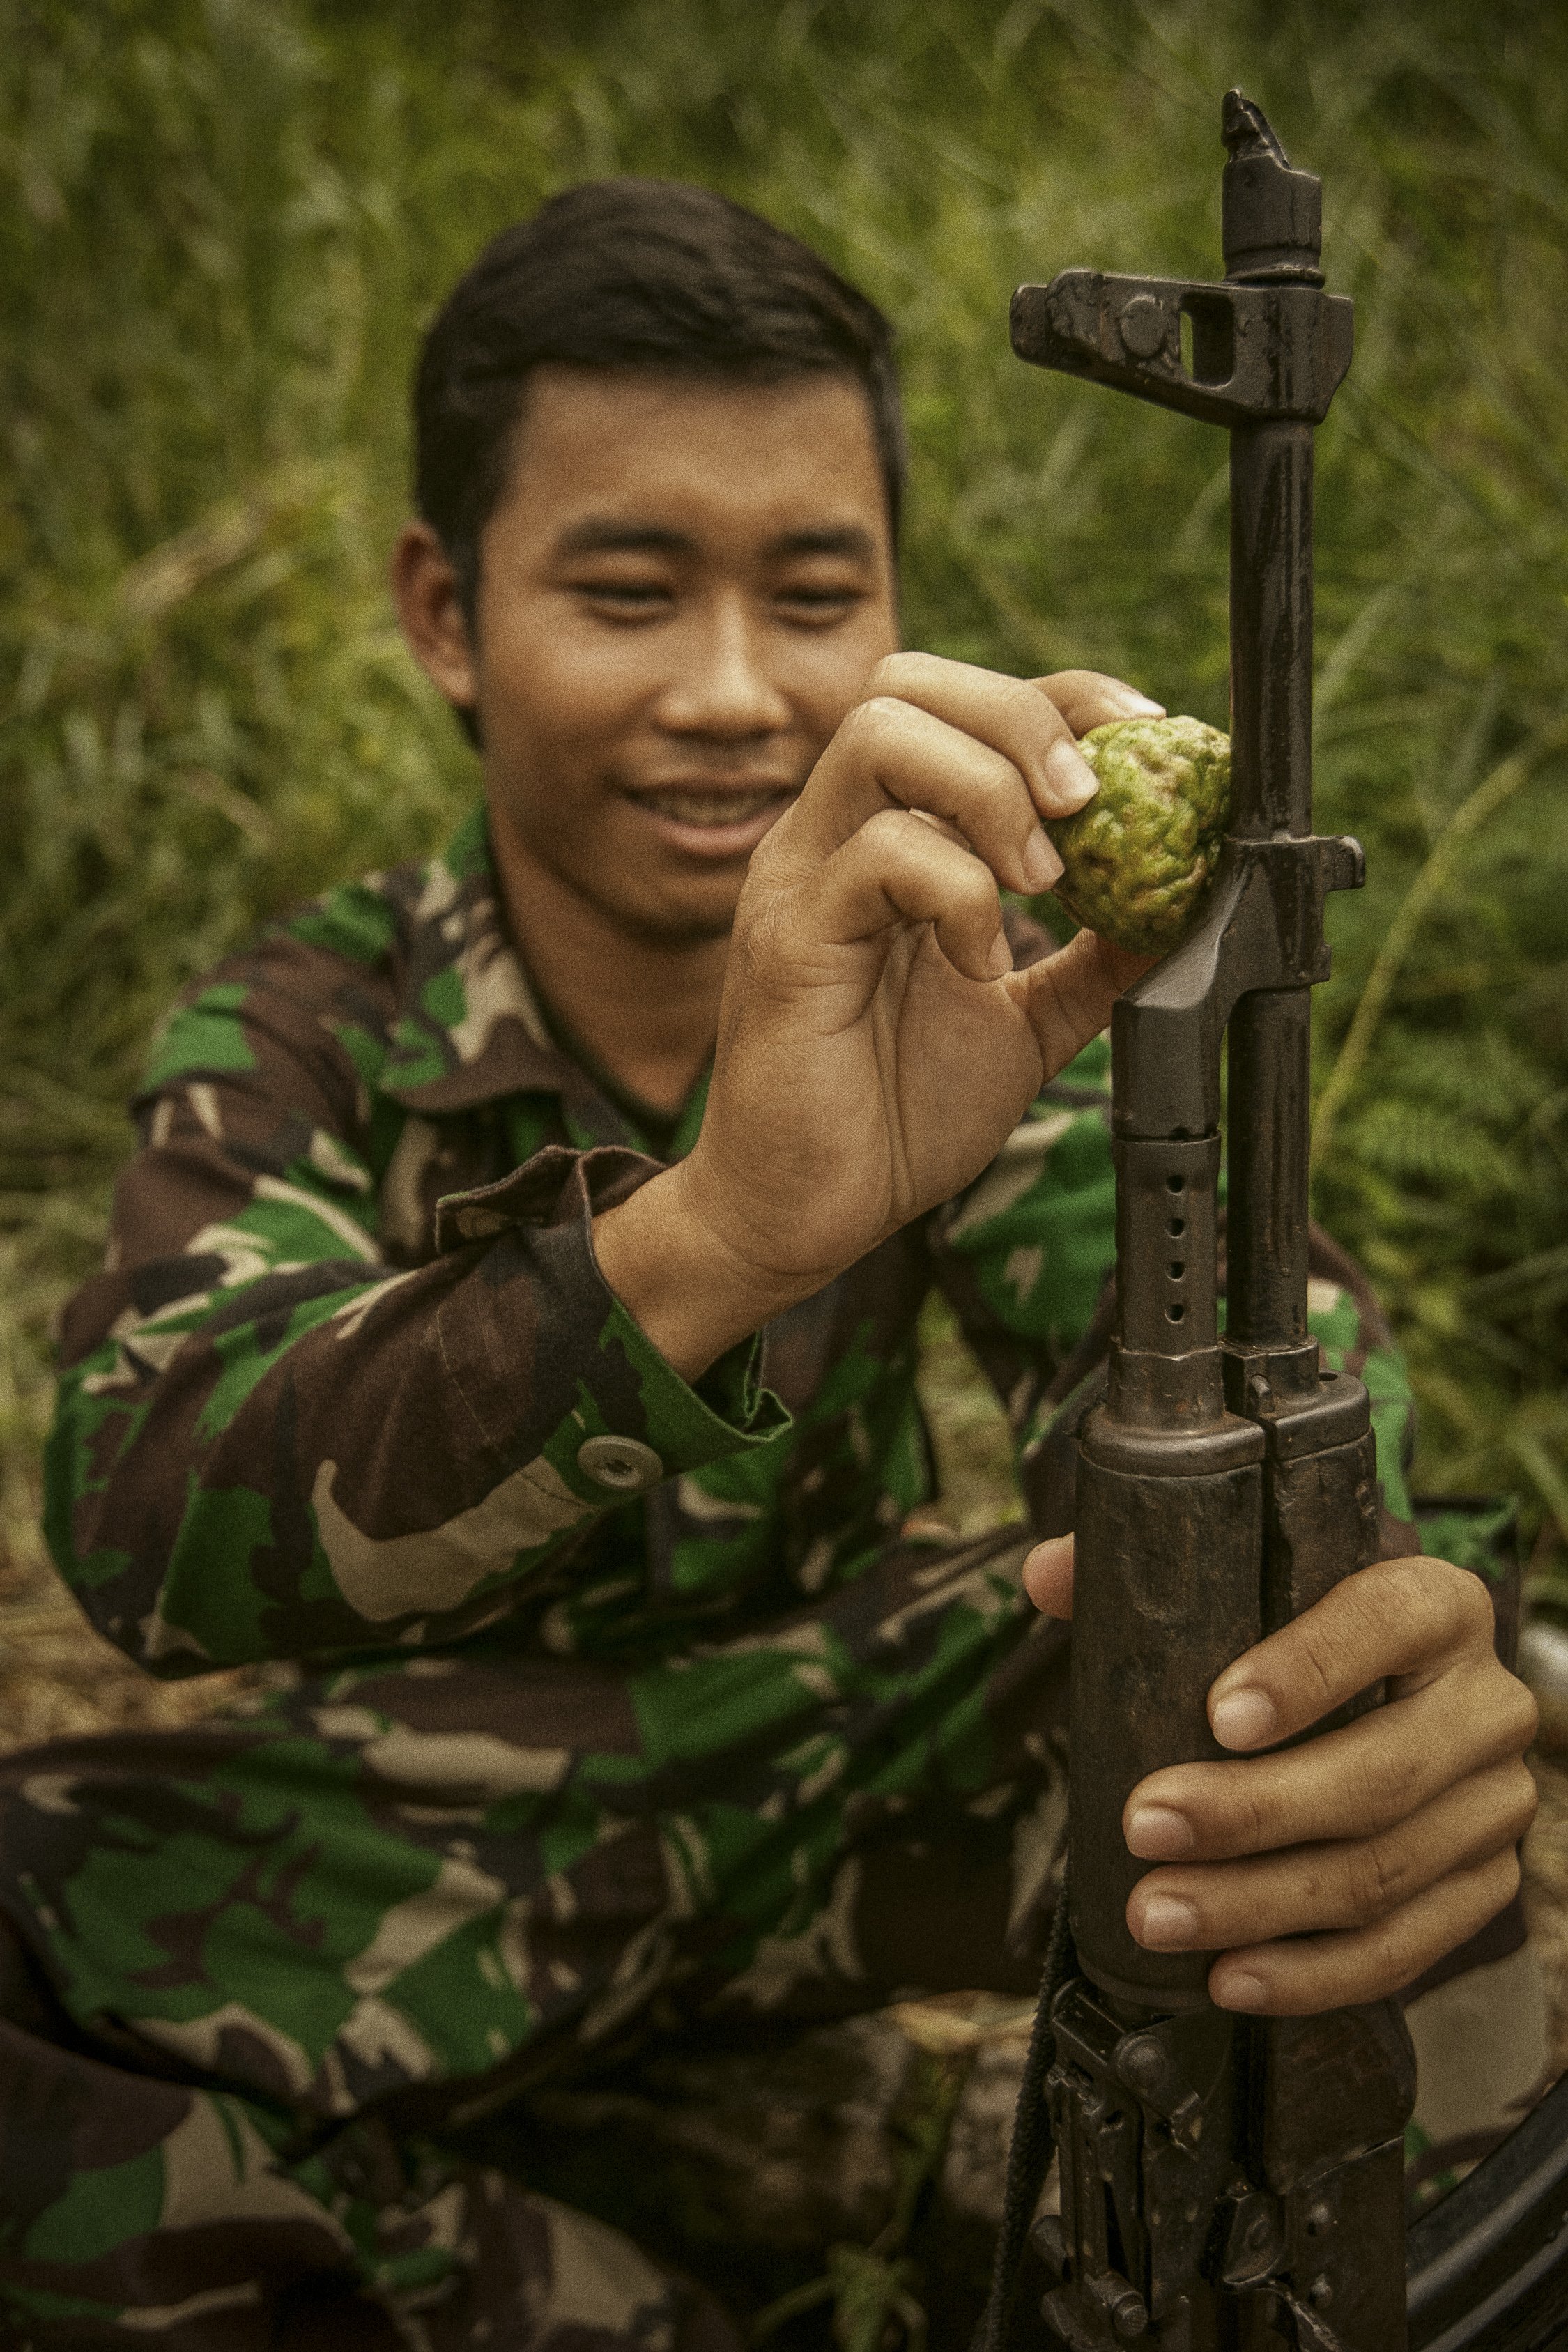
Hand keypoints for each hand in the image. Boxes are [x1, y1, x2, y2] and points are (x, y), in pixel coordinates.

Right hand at [598, 656, 1159, 1373]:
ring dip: (989, 791)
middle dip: (1022, 717)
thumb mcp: (1026, 1025)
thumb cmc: (891, 1117)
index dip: (1061, 699)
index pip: (962, 702)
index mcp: (883, 839)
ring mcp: (801, 879)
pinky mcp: (789, 940)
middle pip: (909, 682)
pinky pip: (878, 857)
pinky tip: (984, 968)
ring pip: (882, 736)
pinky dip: (959, 895)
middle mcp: (831, 836)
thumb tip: (1183, 909)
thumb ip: (1092, 962)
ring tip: (1042, 883)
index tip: (1144, 744)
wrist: (801, 1214)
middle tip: (1088, 804)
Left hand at [1024, 1536, 1537, 2014]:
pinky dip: (1312, 1973)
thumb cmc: (1300, 1639)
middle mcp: (1485, 1703)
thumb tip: (1048, 1576)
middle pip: (1382, 1772)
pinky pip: (1404, 1947)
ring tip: (1158, 1912)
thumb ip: (1149, 1573)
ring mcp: (1493, 1803)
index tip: (1217, 1717)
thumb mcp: (1245, 1590)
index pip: (1384, 1623)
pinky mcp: (1483, 1886)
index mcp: (1436, 1604)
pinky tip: (1231, 1976)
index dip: (1307, 1671)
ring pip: (1383, 1871)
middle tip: (1145, 1825)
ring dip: (1259, 1904)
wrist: (1394, 1699)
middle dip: (1253, 1812)